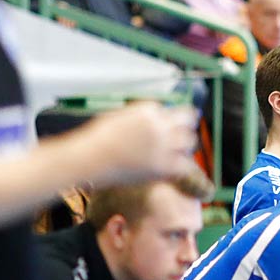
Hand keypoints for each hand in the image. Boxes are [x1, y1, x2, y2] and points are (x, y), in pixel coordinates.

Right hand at [84, 102, 198, 184]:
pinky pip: (185, 165)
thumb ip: (139, 117)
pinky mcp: (163, 166)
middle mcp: (160, 125)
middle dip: (184, 127)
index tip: (167, 127)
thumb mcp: (119, 117)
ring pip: (190, 141)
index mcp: (148, 110)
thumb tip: (153, 119)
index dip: (169, 120)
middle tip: (180, 136)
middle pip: (187, 120)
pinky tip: (174, 169)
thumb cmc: (98, 140)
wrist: (89, 159)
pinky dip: (182, 166)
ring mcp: (163, 145)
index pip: (170, 110)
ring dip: (185, 146)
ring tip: (177, 153)